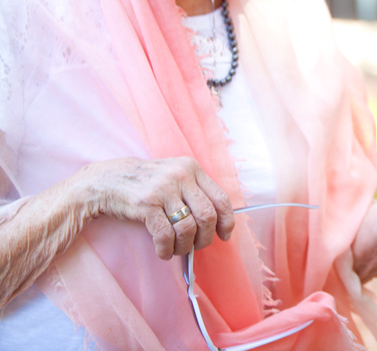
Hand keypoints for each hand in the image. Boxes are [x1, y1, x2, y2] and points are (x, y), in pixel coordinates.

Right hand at [78, 157, 234, 259]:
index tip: (224, 235)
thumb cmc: (145, 184)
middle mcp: (181, 176)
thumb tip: (217, 222)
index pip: (220, 198)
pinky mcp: (147, 204)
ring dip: (184, 246)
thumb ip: (194, 192)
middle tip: (196, 246)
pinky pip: (165, 235)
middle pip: (207, 216)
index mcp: (192, 168)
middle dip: (204, 238)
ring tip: (176, 250)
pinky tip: (163, 252)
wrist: (106, 181)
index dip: (226, 221)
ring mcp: (164, 189)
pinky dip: (166, 249)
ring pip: (188, 228)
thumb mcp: (174, 177)